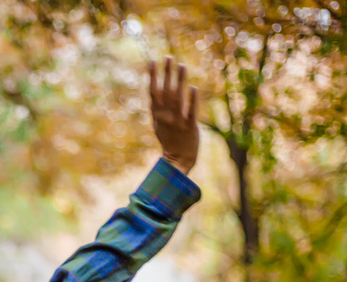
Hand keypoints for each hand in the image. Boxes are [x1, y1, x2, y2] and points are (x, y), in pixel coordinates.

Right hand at [149, 56, 198, 175]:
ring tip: (182, 65)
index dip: (152, 76)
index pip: (153, 91)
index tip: (152, 61)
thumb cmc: (169, 141)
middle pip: (165, 91)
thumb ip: (157, 109)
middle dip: (166, 73)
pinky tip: (193, 88)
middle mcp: (166, 116)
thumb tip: (153, 93)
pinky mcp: (190, 127)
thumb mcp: (158, 125)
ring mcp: (178, 121)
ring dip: (179, 81)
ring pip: (178, 98)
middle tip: (169, 57)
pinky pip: (191, 111)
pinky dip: (192, 100)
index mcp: (157, 114)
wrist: (177, 160)